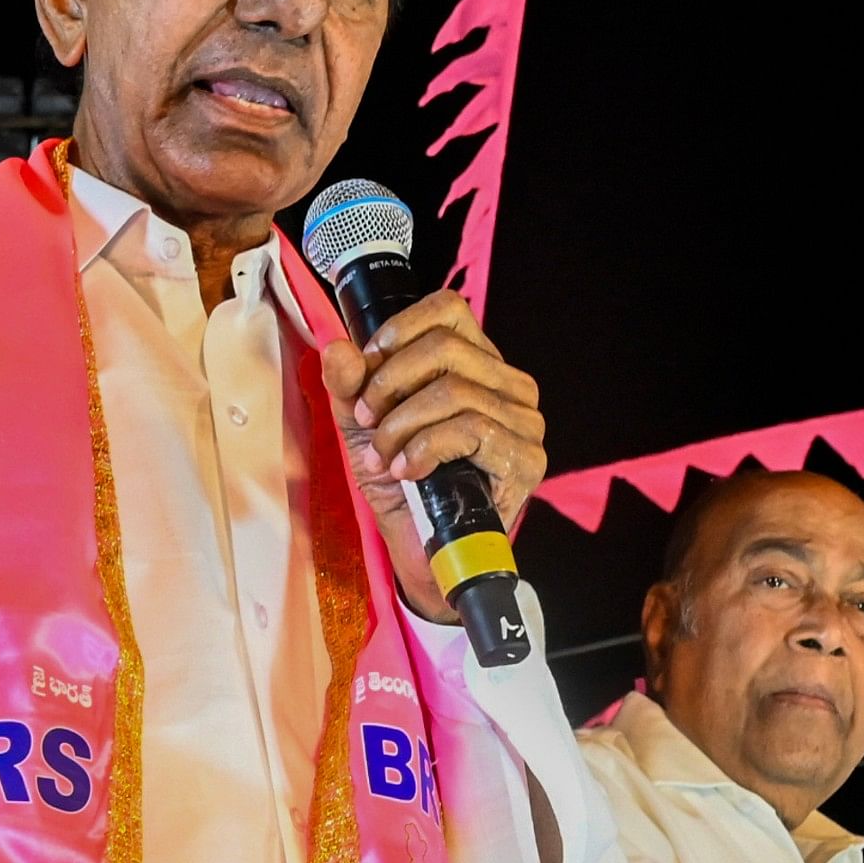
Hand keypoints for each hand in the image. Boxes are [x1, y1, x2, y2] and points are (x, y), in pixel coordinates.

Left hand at [318, 288, 544, 623]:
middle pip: (446, 347)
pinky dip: (425, 448)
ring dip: (401, 425)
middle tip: (367, 420)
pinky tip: (406, 471)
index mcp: (478, 366)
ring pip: (455, 391)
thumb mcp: (364, 427)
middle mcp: (509, 387)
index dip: (400, 331)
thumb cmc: (402, 486)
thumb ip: (349, 385)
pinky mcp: (525, 459)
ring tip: (382, 456)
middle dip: (390, 383)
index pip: (449, 310)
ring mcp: (524, 423)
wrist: (422, 552)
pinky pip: (472, 430)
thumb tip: (338, 348)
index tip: (368, 367)